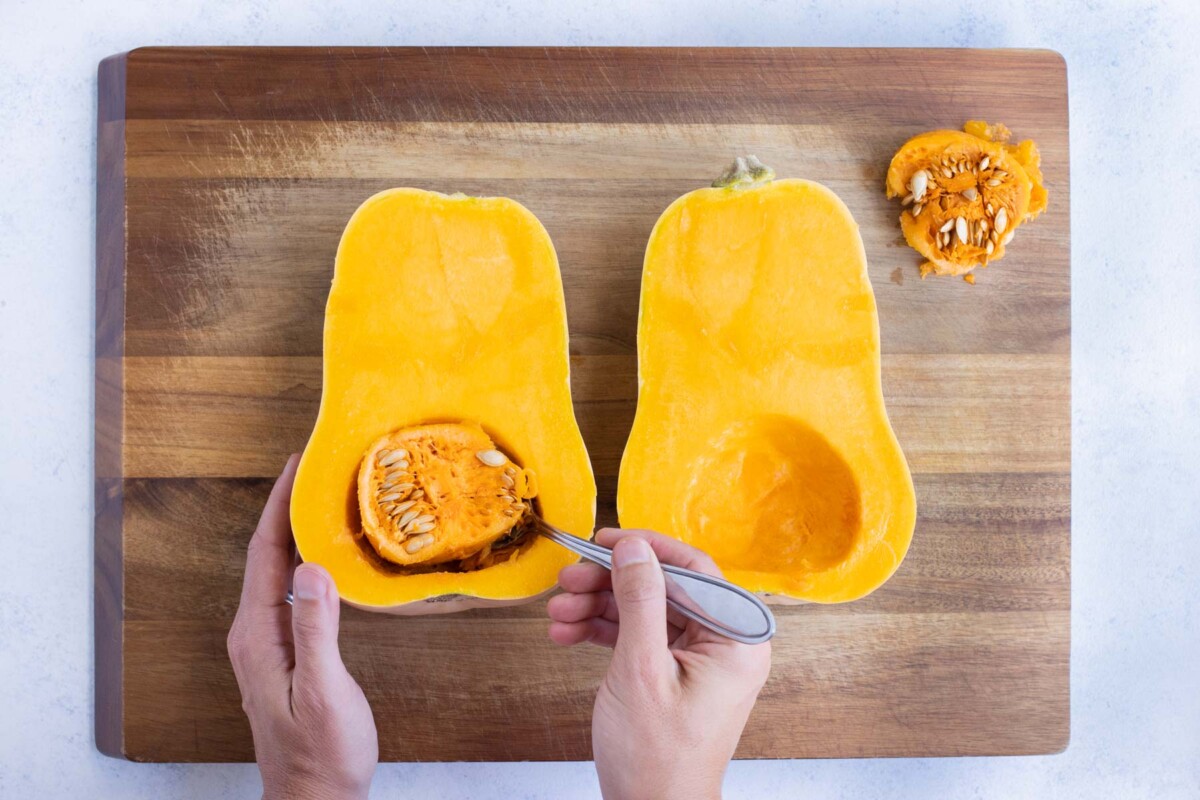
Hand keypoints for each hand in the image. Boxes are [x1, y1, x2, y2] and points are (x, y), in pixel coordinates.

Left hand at [227, 455, 377, 799]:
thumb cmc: (322, 755)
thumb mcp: (324, 692)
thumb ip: (316, 630)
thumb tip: (311, 568)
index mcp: (258, 636)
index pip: (265, 554)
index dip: (280, 506)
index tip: (298, 465)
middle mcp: (254, 634)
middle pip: (266, 555)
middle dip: (286, 507)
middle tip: (314, 468)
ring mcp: (266, 645)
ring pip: (277, 571)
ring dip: (295, 532)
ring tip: (321, 498)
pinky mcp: (283, 653)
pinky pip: (289, 592)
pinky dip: (304, 561)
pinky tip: (325, 555)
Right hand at [547, 528, 770, 799]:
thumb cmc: (657, 758)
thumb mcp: (641, 670)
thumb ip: (639, 601)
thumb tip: (633, 547)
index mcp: (736, 639)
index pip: (694, 569)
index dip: (646, 548)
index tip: (605, 539)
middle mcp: (725, 644)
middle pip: (663, 587)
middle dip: (610, 583)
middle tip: (568, 579)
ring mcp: (699, 660)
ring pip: (645, 610)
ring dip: (598, 606)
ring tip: (558, 612)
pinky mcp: (675, 673)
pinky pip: (639, 636)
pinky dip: (603, 631)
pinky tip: (567, 632)